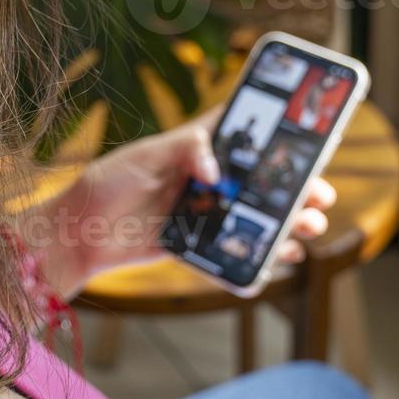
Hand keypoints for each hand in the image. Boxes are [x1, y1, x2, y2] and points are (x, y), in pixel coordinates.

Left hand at [68, 106, 336, 280]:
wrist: (78, 231)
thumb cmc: (108, 182)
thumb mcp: (145, 155)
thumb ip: (185, 150)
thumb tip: (216, 170)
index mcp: (195, 150)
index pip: (242, 136)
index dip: (275, 138)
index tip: (309, 140)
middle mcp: (203, 181)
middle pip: (258, 183)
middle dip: (295, 188)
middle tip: (320, 195)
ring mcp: (200, 214)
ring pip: (252, 218)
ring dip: (285, 224)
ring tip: (308, 228)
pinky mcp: (192, 246)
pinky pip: (229, 255)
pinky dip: (255, 262)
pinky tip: (279, 262)